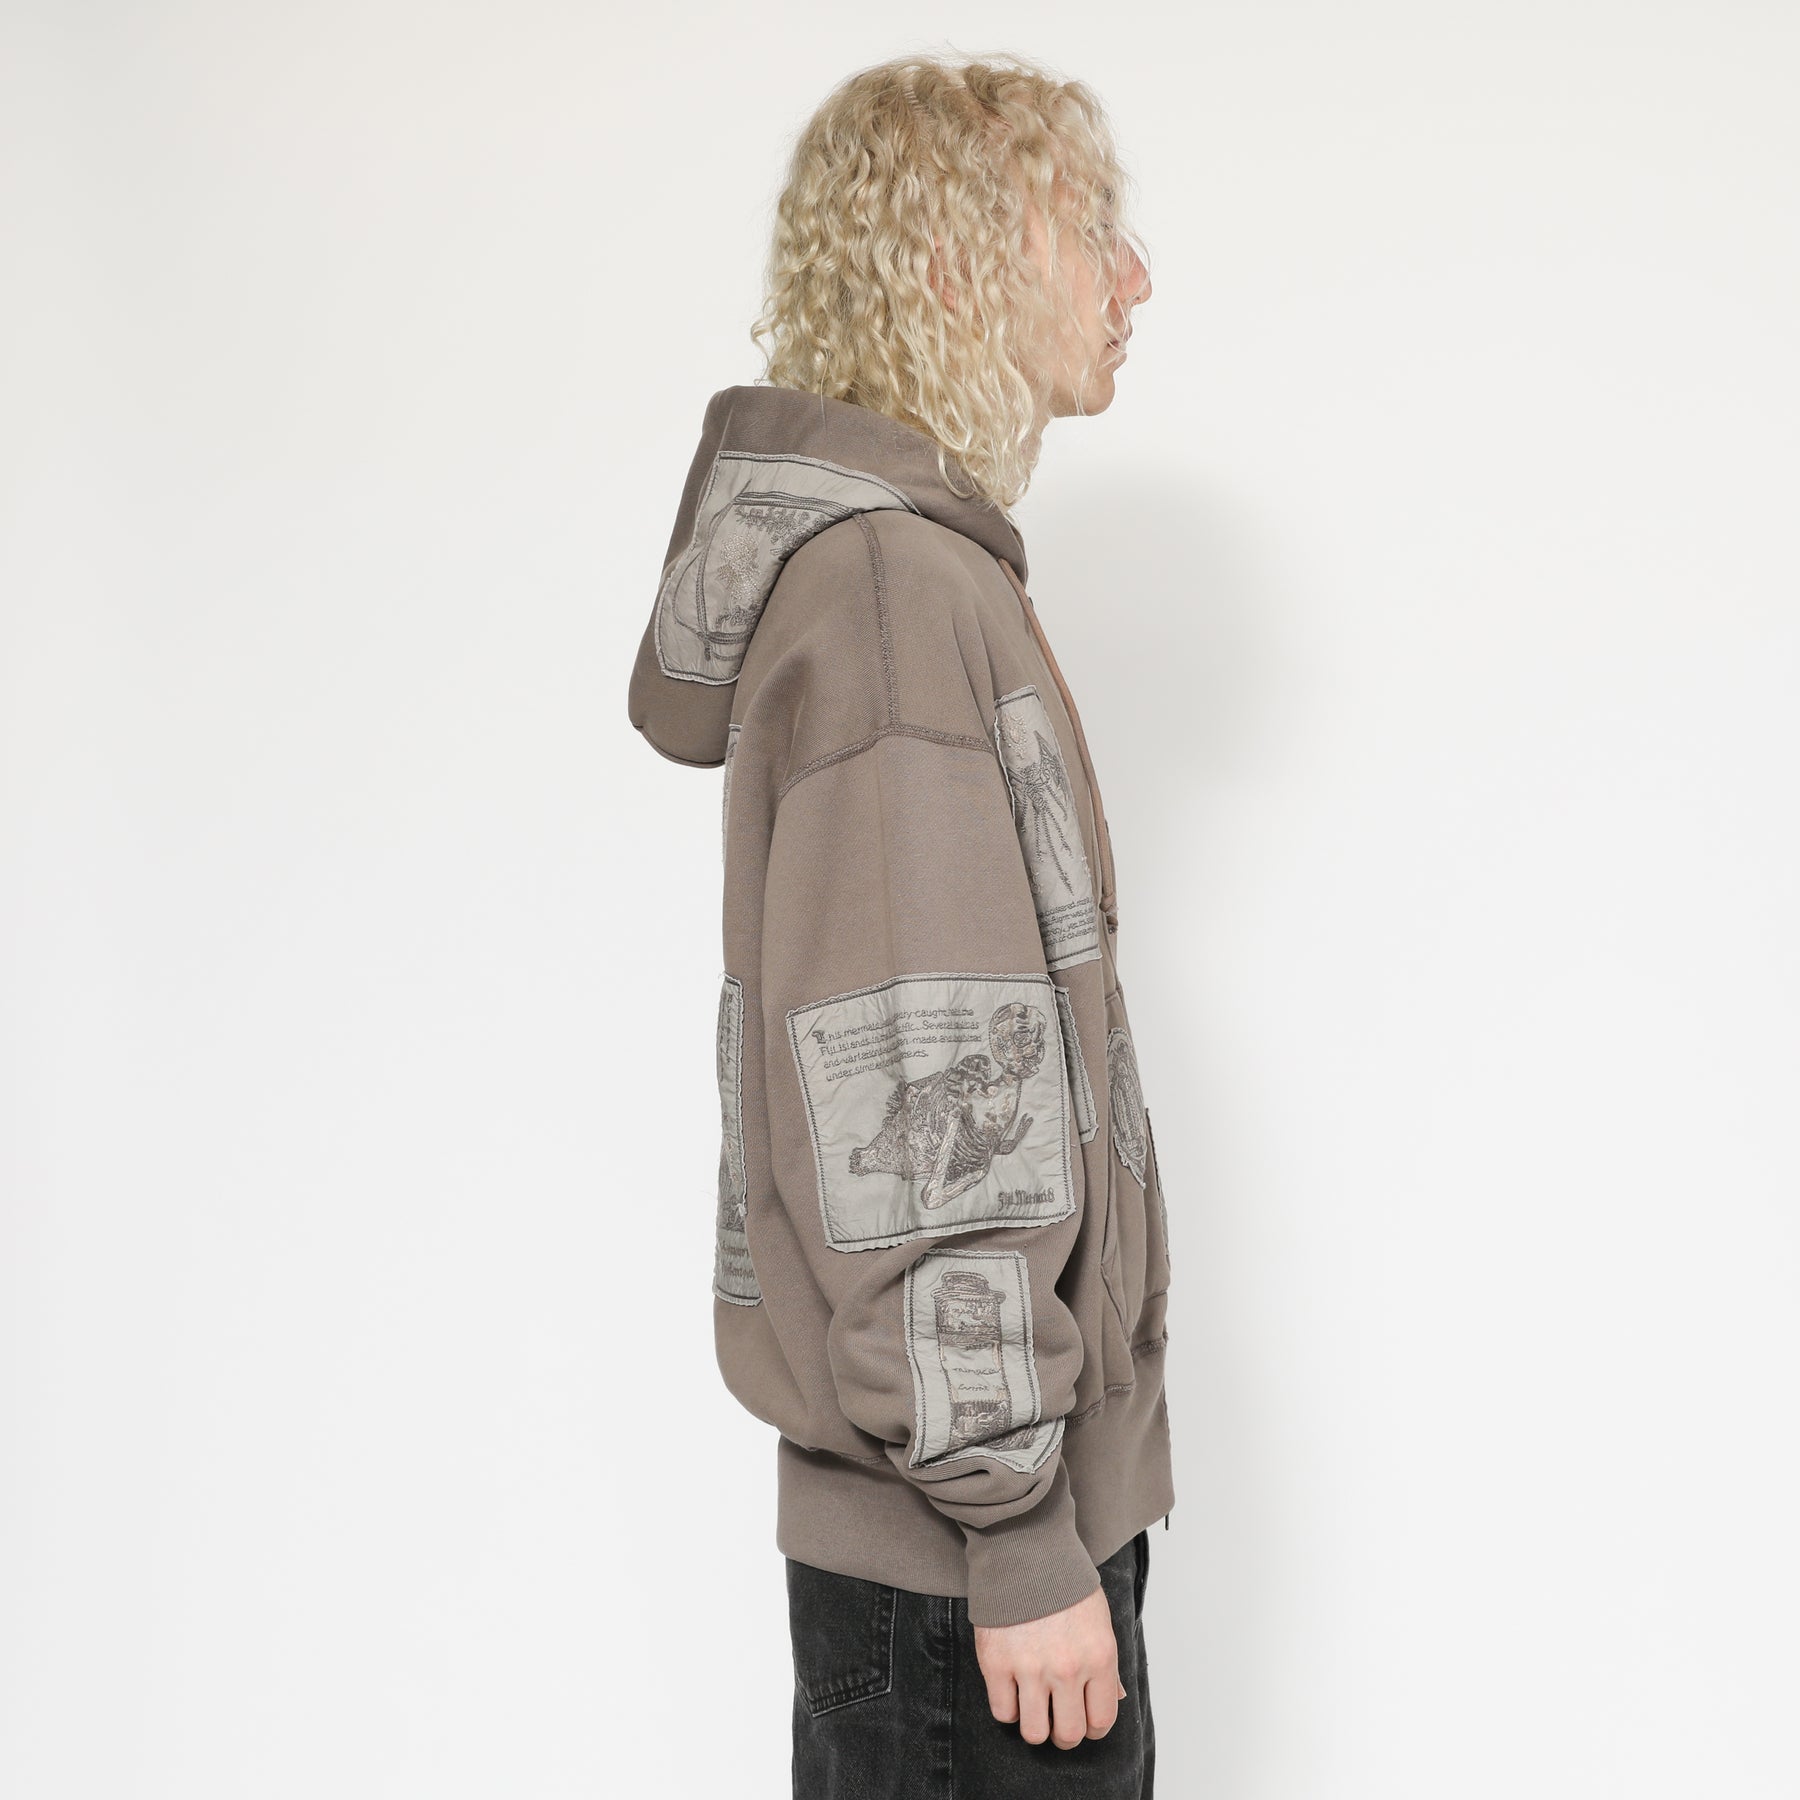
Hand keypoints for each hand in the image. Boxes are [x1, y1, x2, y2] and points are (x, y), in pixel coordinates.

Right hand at [973, 1581, 1124, 1748]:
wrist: (1024, 1551)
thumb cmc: (1064, 1583)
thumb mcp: (1099, 1620)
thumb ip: (1107, 1664)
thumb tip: (1116, 1698)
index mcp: (1099, 1658)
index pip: (1101, 1721)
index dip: (1093, 1729)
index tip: (1085, 1721)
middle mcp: (1067, 1669)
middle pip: (1068, 1734)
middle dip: (1064, 1733)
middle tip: (1057, 1719)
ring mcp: (1030, 1668)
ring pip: (1034, 1732)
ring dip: (1035, 1725)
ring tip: (1034, 1708)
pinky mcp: (996, 1664)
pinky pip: (1003, 1712)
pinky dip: (1008, 1707)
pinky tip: (1012, 1689)